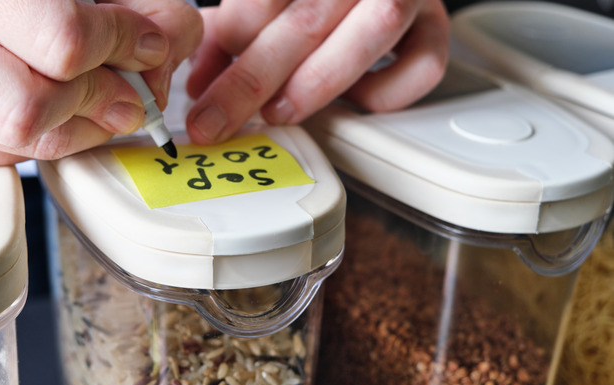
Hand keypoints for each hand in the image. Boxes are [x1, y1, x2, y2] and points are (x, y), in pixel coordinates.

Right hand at [0, 0, 201, 165]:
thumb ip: (137, 4)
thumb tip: (165, 46)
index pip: (61, 41)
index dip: (120, 48)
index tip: (144, 46)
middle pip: (32, 108)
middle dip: (99, 102)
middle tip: (127, 92)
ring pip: (22, 140)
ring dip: (82, 127)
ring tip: (95, 97)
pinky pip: (5, 157)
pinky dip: (47, 137)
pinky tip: (50, 105)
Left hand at [185, 0, 449, 143]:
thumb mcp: (265, 4)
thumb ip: (231, 32)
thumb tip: (199, 84)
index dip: (227, 42)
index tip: (200, 93)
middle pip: (306, 20)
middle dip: (251, 81)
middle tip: (216, 121)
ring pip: (371, 33)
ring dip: (315, 84)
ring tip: (279, 113)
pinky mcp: (435, 28)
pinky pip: (423, 66)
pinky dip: (386, 94)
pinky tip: (352, 102)